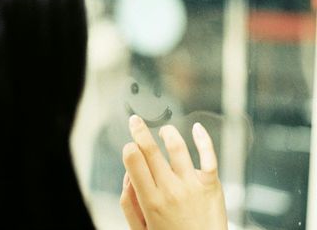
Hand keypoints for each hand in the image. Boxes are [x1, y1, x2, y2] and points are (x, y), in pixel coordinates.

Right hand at [120, 115, 227, 229]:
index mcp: (150, 201)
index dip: (129, 149)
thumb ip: (129, 203)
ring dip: (167, 132)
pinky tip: (196, 127)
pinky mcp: (211, 185)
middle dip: (139, 130)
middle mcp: (170, 190)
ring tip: (163, 131)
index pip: (134, 162)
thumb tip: (128, 175)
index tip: (130, 147)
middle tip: (135, 121)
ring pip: (177, 147)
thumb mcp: (141, 229)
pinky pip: (209, 156)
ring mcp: (192, 185)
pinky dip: (203, 138)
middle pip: (150, 150)